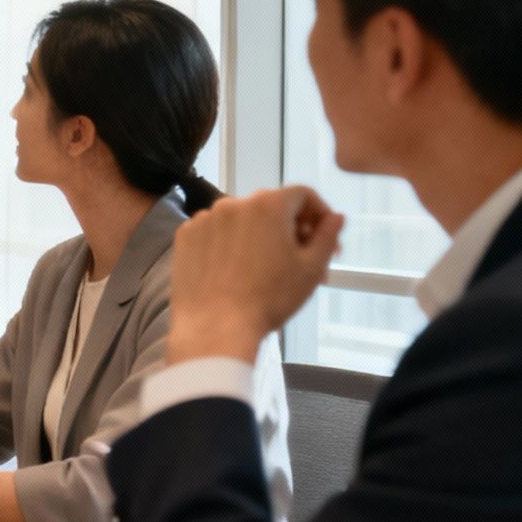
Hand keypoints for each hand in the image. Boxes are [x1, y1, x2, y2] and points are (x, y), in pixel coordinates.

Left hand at [167, 187, 343, 364]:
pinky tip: (235, 270)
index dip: (319, 214)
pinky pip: (216, 231)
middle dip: (291, 229)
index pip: (302, 194)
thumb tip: (336, 217)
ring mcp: (205, 218)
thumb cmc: (269, 298)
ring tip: (267, 270)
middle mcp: (233, 202)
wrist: (215, 326)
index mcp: (268, 205)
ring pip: (242, 220)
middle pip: (271, 207)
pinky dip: (229, 243)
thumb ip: (327, 235)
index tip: (324, 240)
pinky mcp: (185, 236)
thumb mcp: (311, 268)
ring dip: (259, 236)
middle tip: (301, 260)